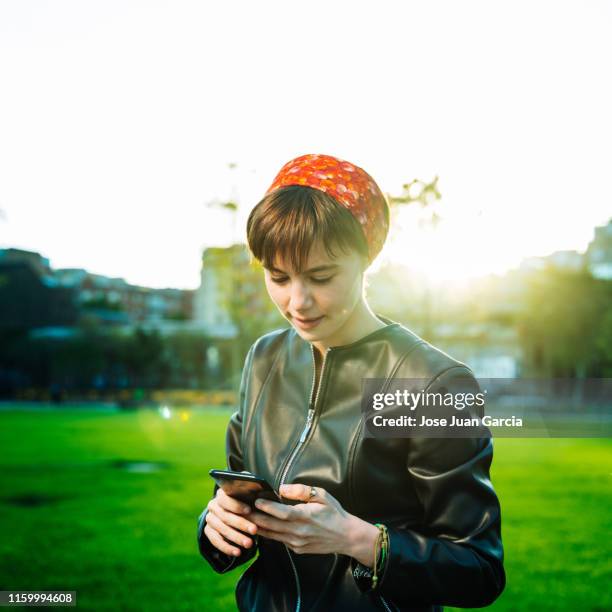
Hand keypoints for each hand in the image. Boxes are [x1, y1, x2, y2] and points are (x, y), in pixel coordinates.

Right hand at [204, 488, 258, 556]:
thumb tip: (264, 501)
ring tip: (249, 544)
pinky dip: (227, 548)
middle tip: (254, 530)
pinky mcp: (208, 532)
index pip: (226, 499)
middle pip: (226, 516)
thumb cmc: (243, 504)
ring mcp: (210, 519)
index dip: (237, 505)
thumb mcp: (246, 499)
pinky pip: (216, 541)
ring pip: (222, 530)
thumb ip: (250, 500)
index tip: (249, 510)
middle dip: (241, 524)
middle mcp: (213, 506)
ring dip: (236, 538)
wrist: (228, 514)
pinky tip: (238, 552)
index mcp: (221, 494)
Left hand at [249, 483, 377, 561]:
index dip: (267, 507)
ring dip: (258, 528)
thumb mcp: (322, 495)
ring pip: (272, 535)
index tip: (256, 501)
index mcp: (305, 517)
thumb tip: (282, 488)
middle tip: (241, 511)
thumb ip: (301, 491)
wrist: (346, 536)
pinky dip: (269, 534)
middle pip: (272, 526)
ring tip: (244, 520)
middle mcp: (299, 532)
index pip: (282, 513)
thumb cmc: (334, 513)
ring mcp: (297, 543)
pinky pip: (280, 540)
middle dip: (255, 519)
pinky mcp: (297, 549)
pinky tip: (260, 527)